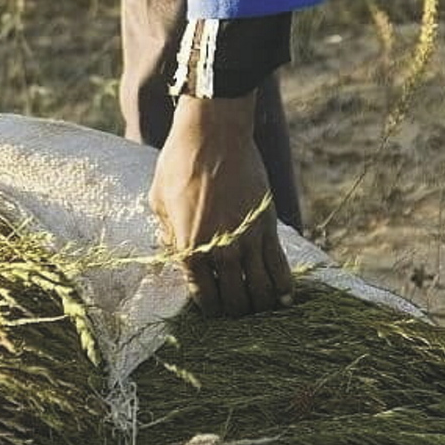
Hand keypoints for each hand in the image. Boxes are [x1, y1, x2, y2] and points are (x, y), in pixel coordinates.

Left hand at [151, 95, 293, 318]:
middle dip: (235, 312)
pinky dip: (284, 288)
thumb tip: (172, 253)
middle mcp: (219, 251)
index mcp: (188, 248)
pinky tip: (286, 299)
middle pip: (233, 300)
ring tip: (261, 309)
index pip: (204, 297)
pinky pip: (279, 267)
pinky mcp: (267, 227)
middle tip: (238, 311)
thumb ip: (166, 232)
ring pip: (259, 290)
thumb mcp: (158, 199)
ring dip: (260, 305)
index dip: (210, 309)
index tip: (214, 311)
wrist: (214, 133)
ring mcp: (246, 241)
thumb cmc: (179, 162)